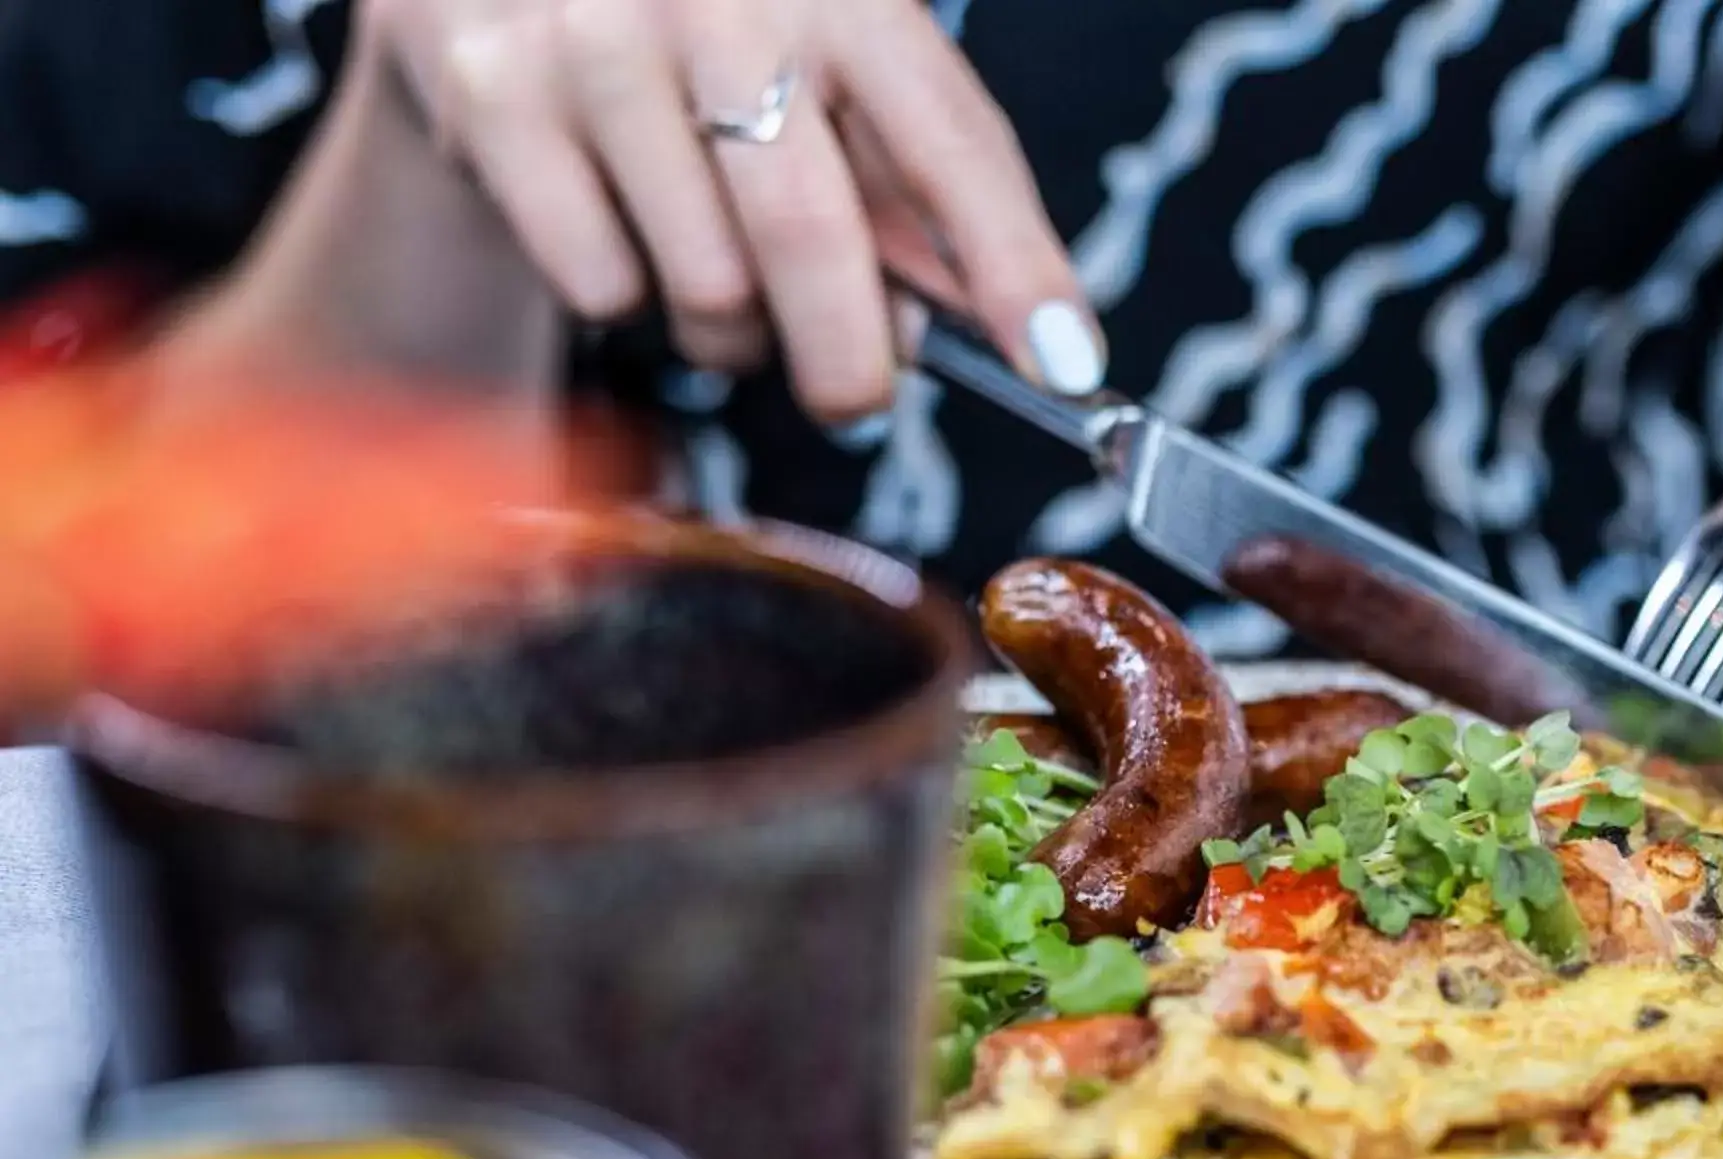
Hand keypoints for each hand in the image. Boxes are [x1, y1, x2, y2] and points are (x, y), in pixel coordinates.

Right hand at [350, 0, 1100, 422]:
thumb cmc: (707, 25)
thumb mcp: (828, 64)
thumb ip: (907, 184)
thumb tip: (983, 331)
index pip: (951, 142)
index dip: (1016, 263)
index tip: (1066, 365)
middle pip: (812, 240)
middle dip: (849, 361)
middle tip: (853, 395)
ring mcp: (598, 39)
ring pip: (708, 286)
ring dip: (732, 331)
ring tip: (713, 265)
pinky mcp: (493, 91)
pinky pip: (602, 284)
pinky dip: (627, 297)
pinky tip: (619, 222)